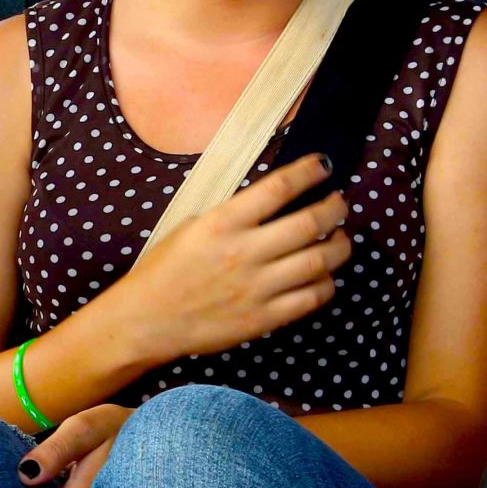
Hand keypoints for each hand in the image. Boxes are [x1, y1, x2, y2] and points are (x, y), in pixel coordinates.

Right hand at [109, 152, 351, 357]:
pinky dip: (326, 283)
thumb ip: (232, 216)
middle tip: (339, 203)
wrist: (146, 321)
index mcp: (222, 223)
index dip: (309, 172)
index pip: (279, 188)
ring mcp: (257, 288)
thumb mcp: (191, 227)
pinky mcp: (264, 319)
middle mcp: (244, 253)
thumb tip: (274, 203)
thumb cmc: (163, 271)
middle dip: (335, 208)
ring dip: (340, 246)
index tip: (323, 166)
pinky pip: (311, 298)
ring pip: (320, 261)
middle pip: (310, 223)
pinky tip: (323, 275)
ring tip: (340, 238)